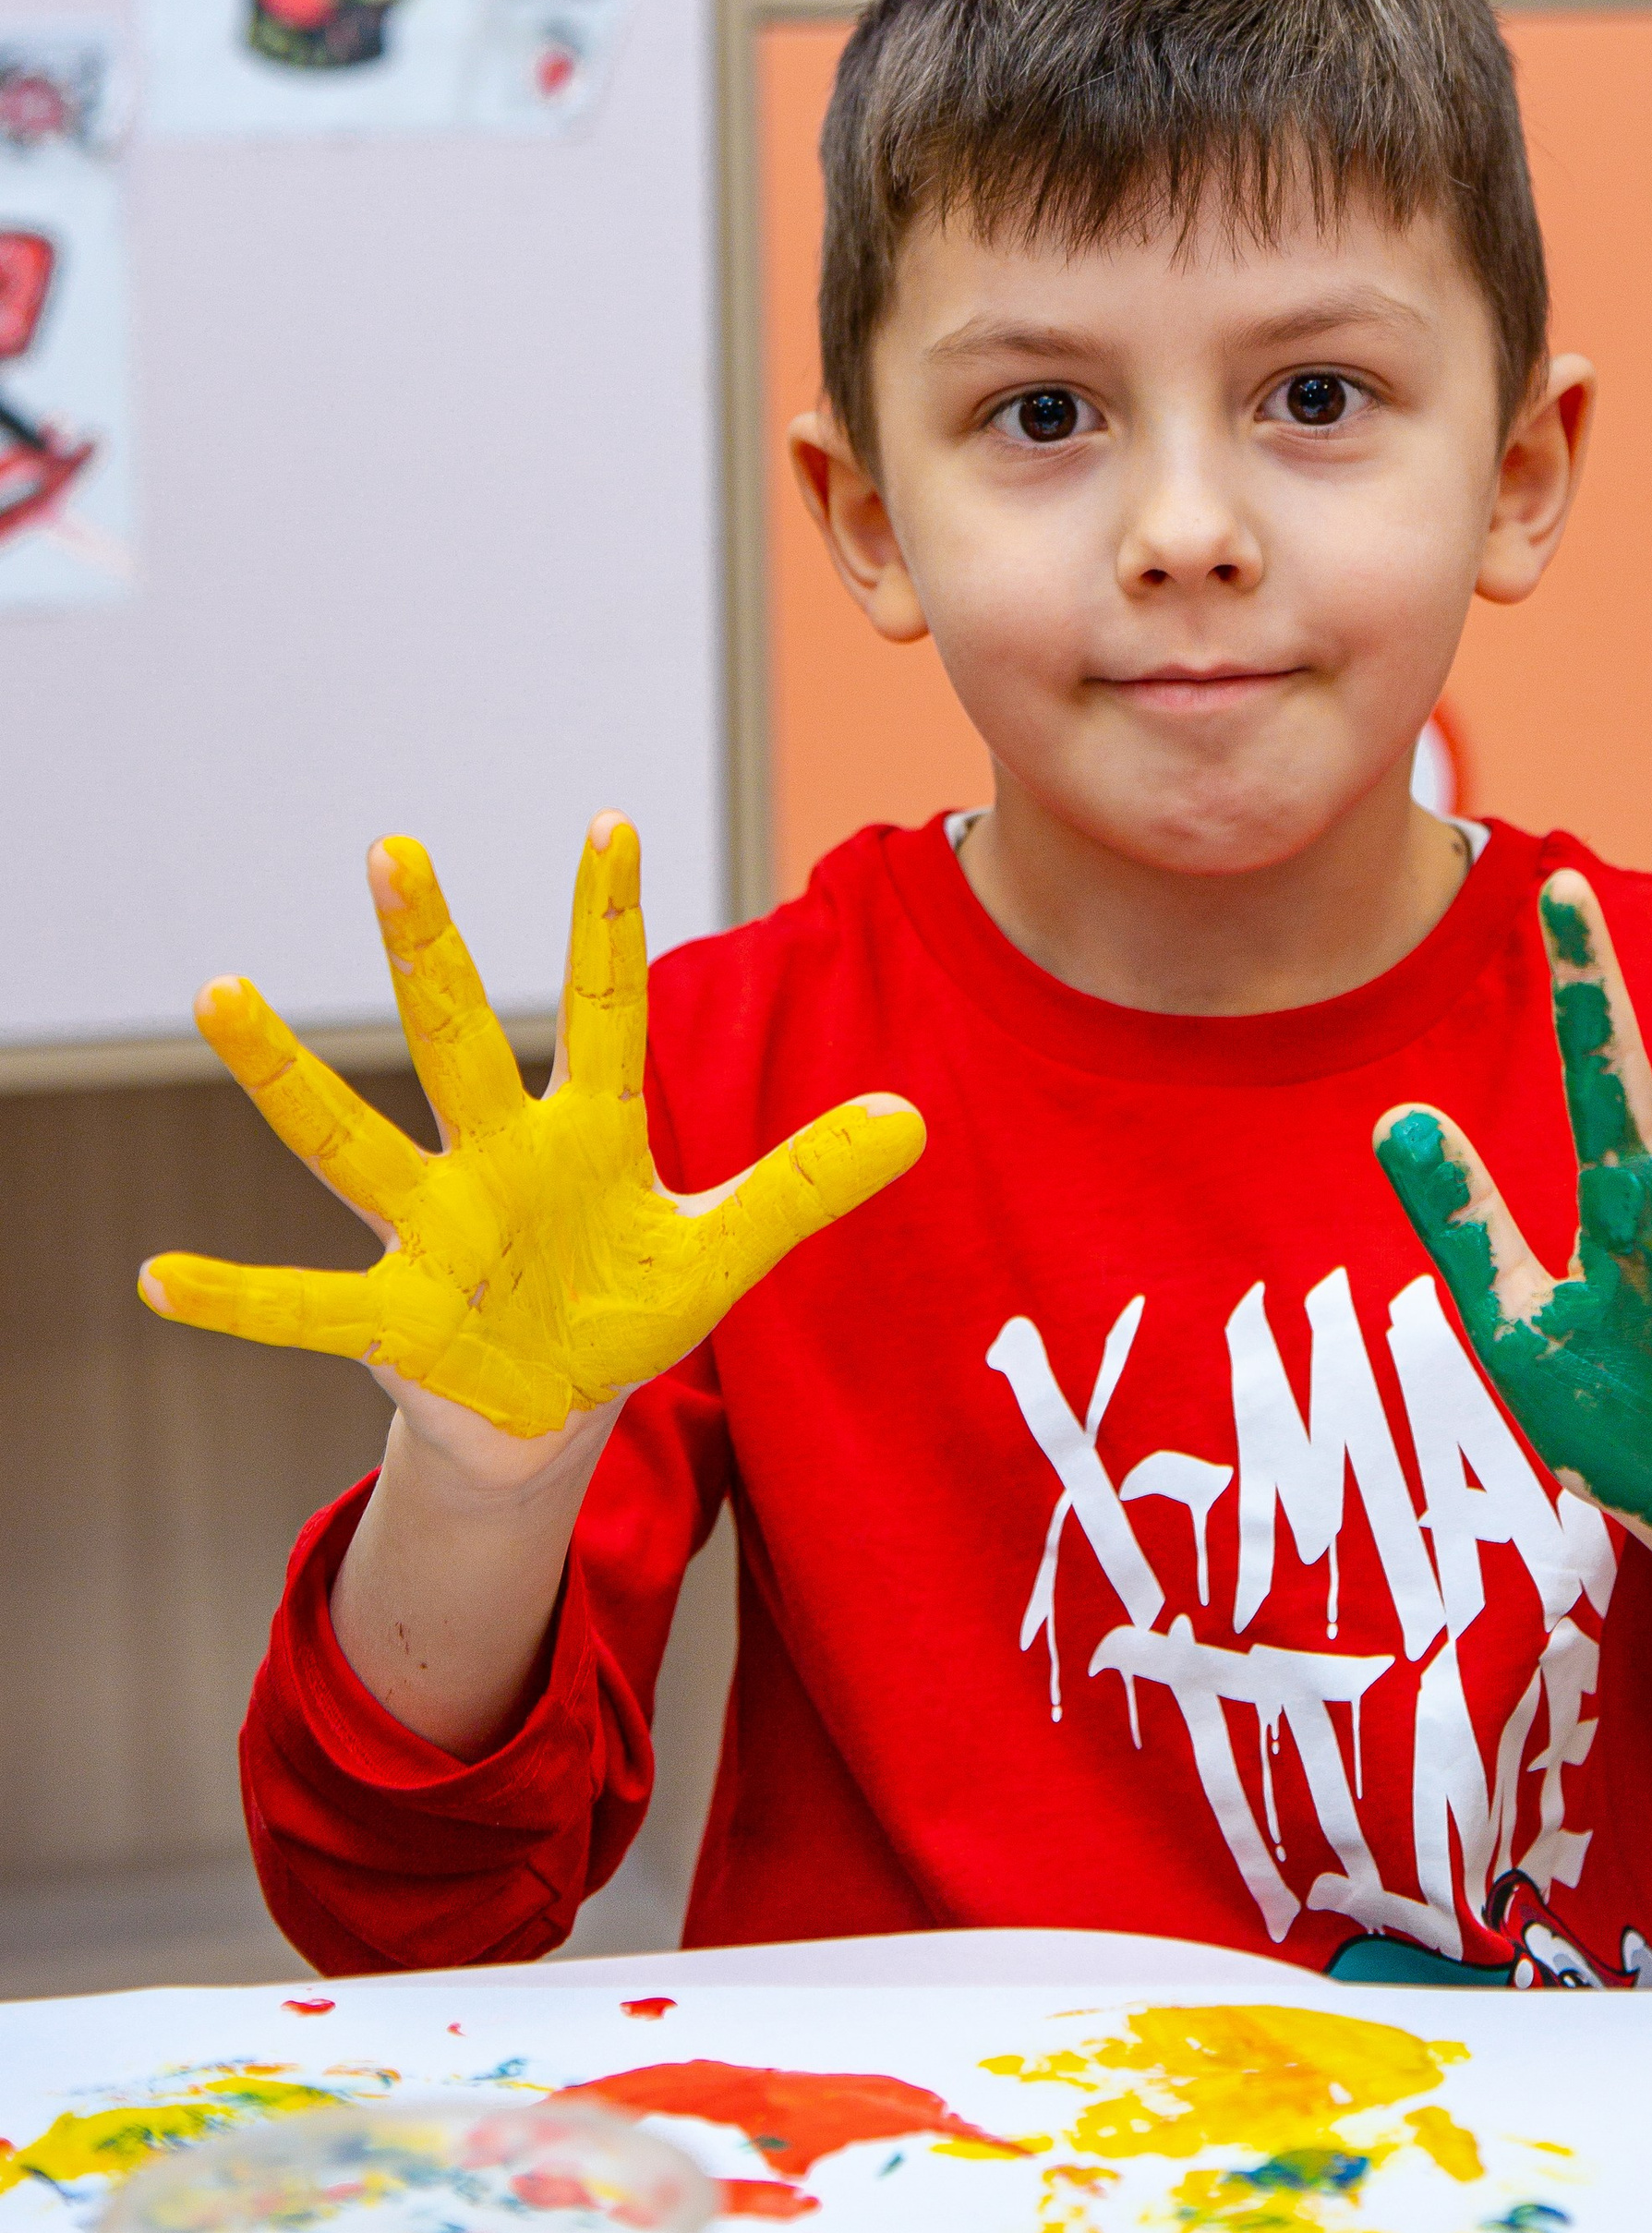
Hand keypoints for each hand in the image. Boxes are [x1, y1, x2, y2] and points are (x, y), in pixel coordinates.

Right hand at [139, 817, 923, 1453]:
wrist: (549, 1413)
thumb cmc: (621, 1308)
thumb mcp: (725, 1249)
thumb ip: (807, 1182)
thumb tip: (913, 1120)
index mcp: (586, 1133)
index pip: (603, 1006)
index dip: (608, 922)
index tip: (611, 820)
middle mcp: (494, 1158)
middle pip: (456, 1036)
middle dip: (426, 946)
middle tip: (392, 843)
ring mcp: (432, 1230)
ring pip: (349, 1138)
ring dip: (283, 1071)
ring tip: (218, 989)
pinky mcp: (391, 1319)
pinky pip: (300, 1306)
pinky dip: (236, 1298)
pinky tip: (157, 1278)